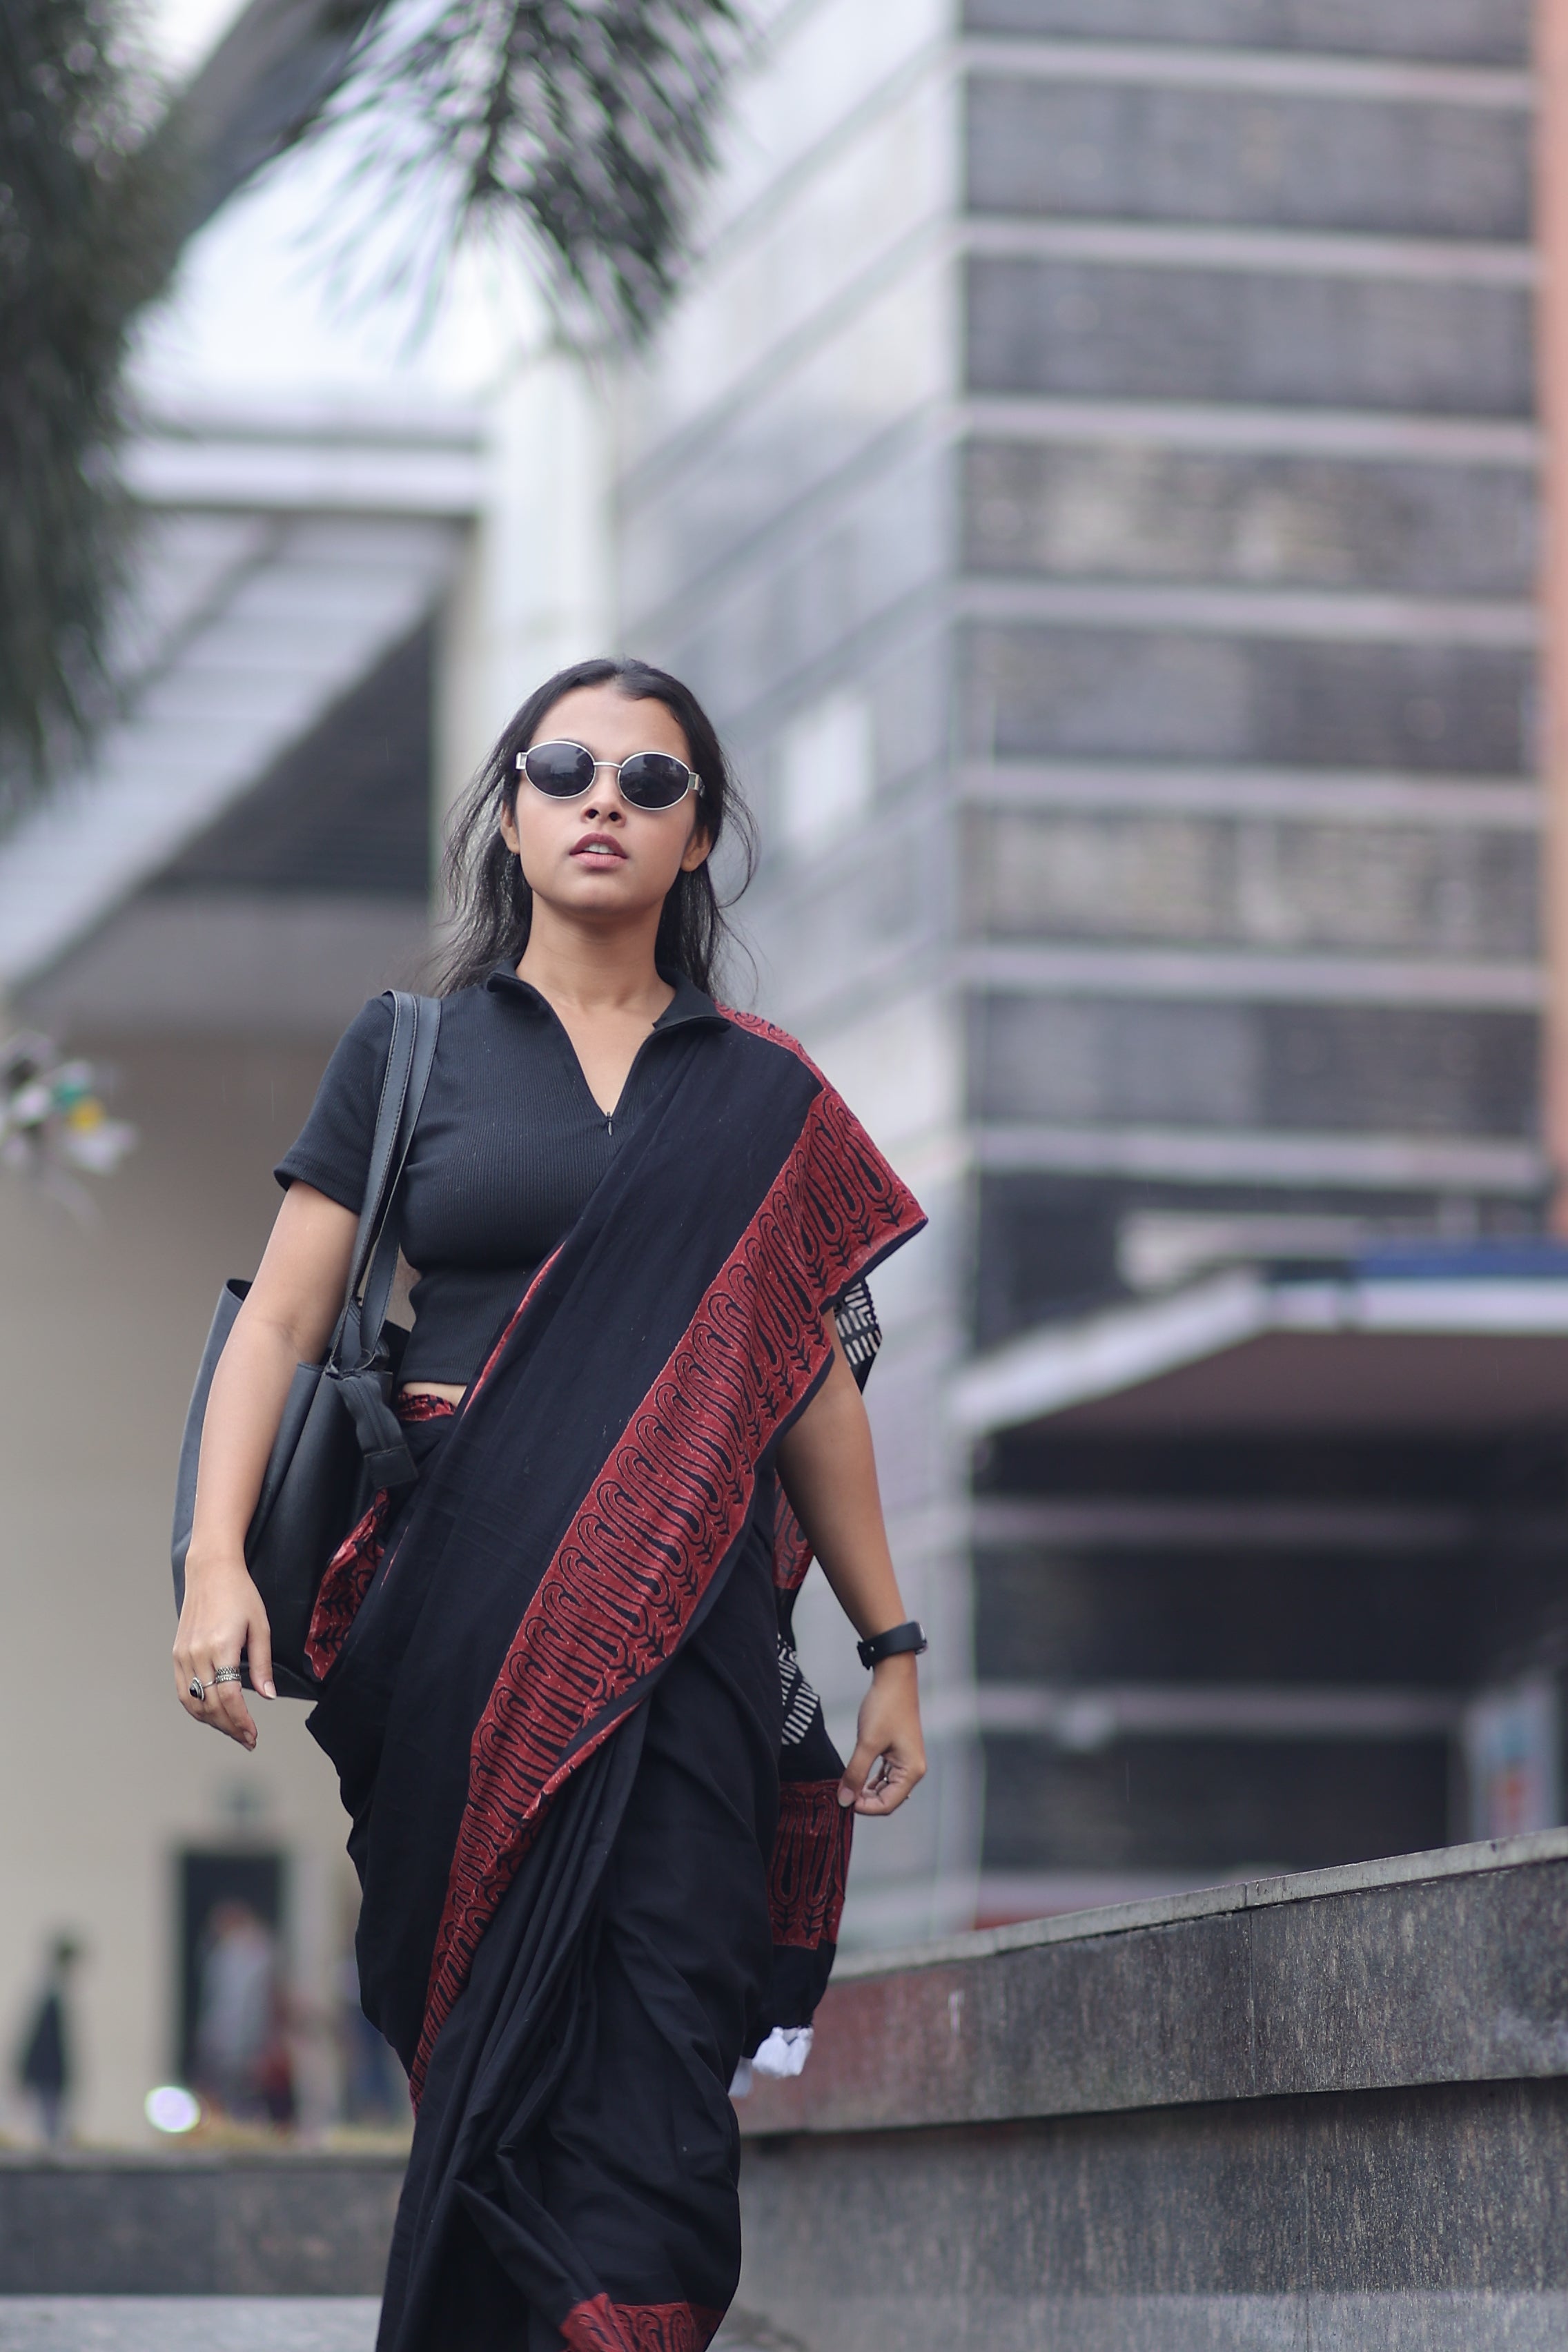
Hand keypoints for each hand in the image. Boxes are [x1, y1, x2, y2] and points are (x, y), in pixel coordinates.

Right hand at [173, 1555, 274, 1748]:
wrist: (210, 1571)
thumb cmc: (240, 1594)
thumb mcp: (260, 1626)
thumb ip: (262, 1664)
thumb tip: (268, 1696)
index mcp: (221, 1646)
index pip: (230, 1697)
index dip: (242, 1721)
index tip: (253, 1735)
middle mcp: (197, 1653)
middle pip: (212, 1705)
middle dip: (230, 1727)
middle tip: (247, 1739)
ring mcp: (183, 1655)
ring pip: (194, 1703)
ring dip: (213, 1722)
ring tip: (232, 1730)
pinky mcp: (177, 1654)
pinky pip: (183, 1691)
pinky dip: (196, 1708)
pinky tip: (212, 1714)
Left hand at [838, 1653, 925, 1815]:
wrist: (893, 1678)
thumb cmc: (885, 1708)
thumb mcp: (867, 1743)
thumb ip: (855, 1774)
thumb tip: (844, 1801)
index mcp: (911, 1771)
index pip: (887, 1804)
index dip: (864, 1807)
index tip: (842, 1801)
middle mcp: (912, 1770)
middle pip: (887, 1799)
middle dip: (864, 1800)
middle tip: (841, 1794)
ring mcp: (906, 1761)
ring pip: (884, 1788)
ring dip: (865, 1790)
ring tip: (846, 1786)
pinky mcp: (898, 1753)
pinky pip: (884, 1775)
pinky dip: (870, 1779)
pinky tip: (855, 1778)